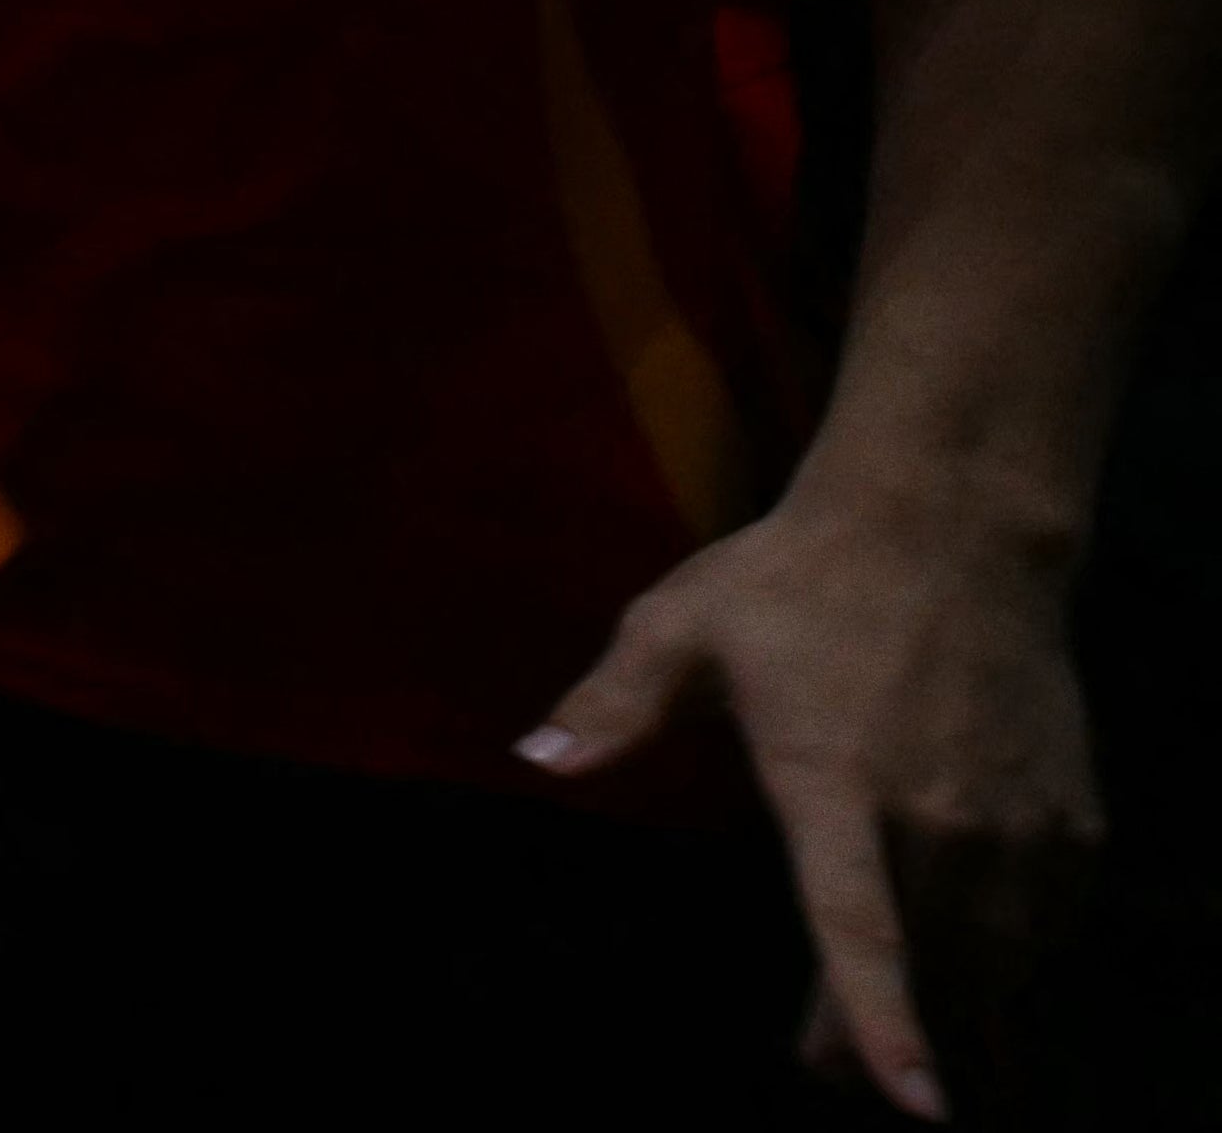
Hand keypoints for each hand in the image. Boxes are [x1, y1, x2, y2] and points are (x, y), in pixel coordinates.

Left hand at [525, 484, 1093, 1118]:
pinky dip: (1014, 963)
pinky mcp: (1068, 817)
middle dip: (876, 1044)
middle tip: (826, 1072)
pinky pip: (1048, 928)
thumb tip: (534, 760)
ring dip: (959, 1016)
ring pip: (996, 966)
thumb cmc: (798, 576)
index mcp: (833, 781)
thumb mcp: (681, 626)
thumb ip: (612, 706)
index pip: (859, 927)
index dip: (880, 1023)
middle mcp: (935, 815)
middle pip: (930, 974)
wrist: (950, 526)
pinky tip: (977, 969)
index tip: (911, 1102)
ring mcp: (1012, 821)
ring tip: (912, 1051)